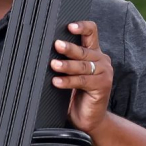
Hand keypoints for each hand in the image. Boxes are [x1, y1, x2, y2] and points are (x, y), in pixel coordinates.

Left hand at [51, 20, 113, 134]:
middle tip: (56, 45)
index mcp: (93, 53)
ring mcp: (104, 73)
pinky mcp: (102, 86)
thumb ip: (63, 61)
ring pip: (83, 65)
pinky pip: (83, 81)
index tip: (69, 26)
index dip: (81, 26)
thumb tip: (41, 51)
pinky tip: (57, 82)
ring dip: (67, 65)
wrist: (88, 120)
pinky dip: (68, 81)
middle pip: (84, 50)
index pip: (91, 32)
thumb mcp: (69, 74)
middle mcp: (101, 60)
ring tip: (53, 65)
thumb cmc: (75, 95)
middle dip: (69, 48)